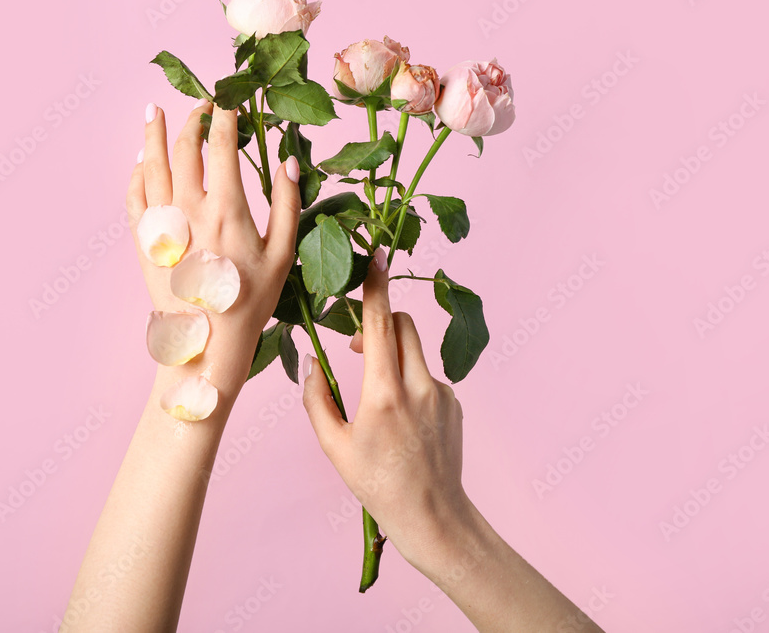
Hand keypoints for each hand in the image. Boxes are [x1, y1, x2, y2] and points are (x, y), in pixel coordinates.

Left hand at [127, 100, 300, 401]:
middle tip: (203, 104)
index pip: (222, 145)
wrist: (207, 343)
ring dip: (153, 134)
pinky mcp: (145, 241)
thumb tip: (287, 160)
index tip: (232, 99)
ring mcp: (162, 224)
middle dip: (193, 119)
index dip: (227, 116)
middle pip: (184, 148)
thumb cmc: (251, 302)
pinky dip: (136, 173)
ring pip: (151, 165)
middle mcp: (189, 208)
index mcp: (227, 208)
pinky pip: (134, 197)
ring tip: (155, 111)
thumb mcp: (282, 254)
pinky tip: (140, 161)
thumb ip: (287, 203)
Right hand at [301, 248, 476, 576]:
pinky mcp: (454, 402)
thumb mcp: (333, 445)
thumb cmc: (376, 483)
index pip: (380, 325)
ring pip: (414, 350)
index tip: (375, 255)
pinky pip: (427, 375)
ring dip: (394, 354)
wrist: (432, 514)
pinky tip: (403, 421)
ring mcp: (442, 393)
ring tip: (379, 396)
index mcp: (384, 394)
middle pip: (403, 324)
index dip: (375, 287)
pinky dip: (410, 381)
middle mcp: (418, 386)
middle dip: (380, 321)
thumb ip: (317, 398)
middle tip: (359, 347)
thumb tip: (313, 361)